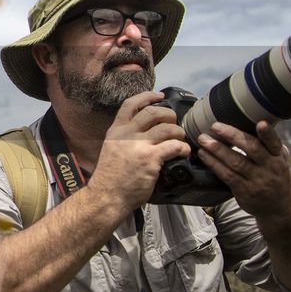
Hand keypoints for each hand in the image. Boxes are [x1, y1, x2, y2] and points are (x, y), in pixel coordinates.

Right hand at [89, 91, 190, 211]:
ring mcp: (139, 146)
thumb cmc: (110, 177)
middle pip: (153, 112)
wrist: (107, 196)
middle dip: (169, 115)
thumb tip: (144, 131)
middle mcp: (127, 134)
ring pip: (168, 128)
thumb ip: (124, 138)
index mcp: (116, 130)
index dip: (148, 96)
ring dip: (179, 132)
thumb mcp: (111, 149)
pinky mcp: (151, 159)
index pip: (131, 104)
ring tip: (180, 140)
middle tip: (174, 123)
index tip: (159, 96)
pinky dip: (183, 148)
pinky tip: (183, 152)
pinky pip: (174, 146)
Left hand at [196, 120, 290, 216]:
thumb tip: (251, 118)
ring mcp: (258, 180)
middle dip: (232, 136)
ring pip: (236, 163)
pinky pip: (227, 175)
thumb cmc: (275, 173)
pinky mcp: (245, 191)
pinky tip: (204, 155)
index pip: (274, 143)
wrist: (280, 204)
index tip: (260, 123)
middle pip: (252, 149)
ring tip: (203, 139)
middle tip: (215, 126)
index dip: (268, 134)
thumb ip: (267, 142)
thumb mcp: (278, 157)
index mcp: (278, 155)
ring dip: (217, 149)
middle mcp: (270, 167)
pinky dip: (214, 164)